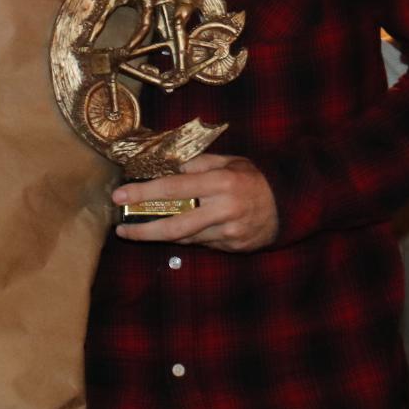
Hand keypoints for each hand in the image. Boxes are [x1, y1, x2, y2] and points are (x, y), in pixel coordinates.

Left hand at [113, 154, 277, 251]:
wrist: (289, 204)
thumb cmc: (253, 178)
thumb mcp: (228, 161)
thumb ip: (197, 164)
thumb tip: (164, 167)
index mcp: (221, 182)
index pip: (174, 187)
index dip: (144, 193)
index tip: (119, 196)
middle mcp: (224, 209)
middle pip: (175, 224)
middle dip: (144, 230)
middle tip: (121, 229)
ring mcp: (229, 232)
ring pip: (185, 238)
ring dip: (160, 235)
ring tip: (139, 230)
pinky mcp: (232, 247)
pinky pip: (201, 243)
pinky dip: (186, 237)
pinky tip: (175, 230)